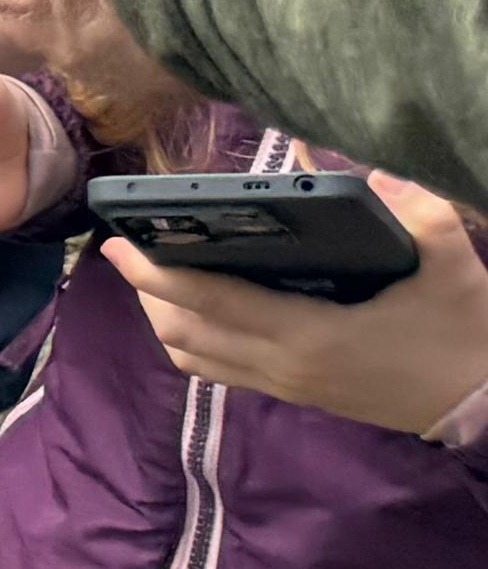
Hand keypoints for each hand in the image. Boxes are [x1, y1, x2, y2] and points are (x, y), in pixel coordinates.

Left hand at [106, 177, 487, 436]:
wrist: (487, 400)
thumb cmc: (464, 331)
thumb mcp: (449, 262)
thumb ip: (414, 208)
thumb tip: (369, 168)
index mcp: (309, 333)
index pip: (208, 300)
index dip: (153, 272)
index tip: (117, 241)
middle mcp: (284, 365)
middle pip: (182, 331)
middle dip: (146, 291)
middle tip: (130, 247)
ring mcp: (287, 385)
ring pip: (193, 357)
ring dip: (163, 317)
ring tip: (155, 275)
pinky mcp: (296, 395)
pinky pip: (220, 371)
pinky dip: (193, 341)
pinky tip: (200, 309)